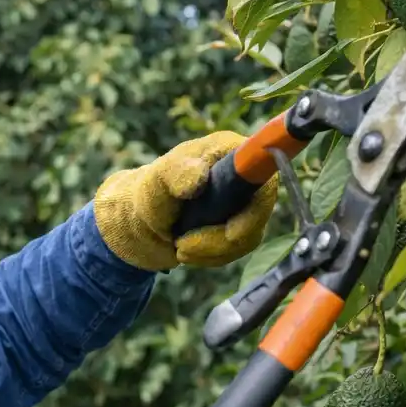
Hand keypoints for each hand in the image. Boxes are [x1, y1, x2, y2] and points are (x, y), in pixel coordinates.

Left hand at [93, 131, 278, 271]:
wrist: (144, 219)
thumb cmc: (150, 193)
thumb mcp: (157, 181)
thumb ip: (175, 174)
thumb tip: (199, 176)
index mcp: (229, 149)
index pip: (261, 170)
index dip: (257, 200)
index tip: (231, 232)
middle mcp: (244, 173)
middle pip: (258, 211)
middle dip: (222, 238)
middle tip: (183, 246)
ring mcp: (246, 200)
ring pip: (249, 235)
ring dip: (213, 250)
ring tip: (179, 247)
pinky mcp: (243, 224)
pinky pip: (239, 248)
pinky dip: (213, 256)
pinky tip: (188, 251)